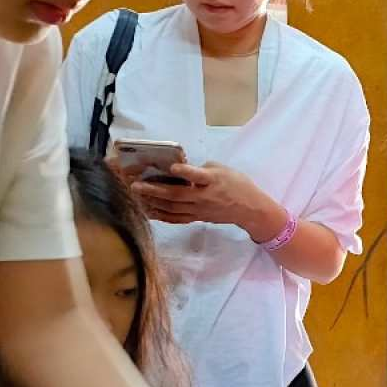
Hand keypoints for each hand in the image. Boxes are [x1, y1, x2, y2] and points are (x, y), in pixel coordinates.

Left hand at [131, 162, 280, 235]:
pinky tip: (149, 211)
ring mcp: (199, 209)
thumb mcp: (223, 169)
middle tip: (136, 185)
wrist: (249, 209)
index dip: (185, 172)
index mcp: (212, 181)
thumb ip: (202, 168)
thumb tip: (183, 170)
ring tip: (138, 197)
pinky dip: (162, 216)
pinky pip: (177, 218)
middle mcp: (204, 196)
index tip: (172, 167)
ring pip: (173, 208)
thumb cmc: (237, 184)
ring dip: (154, 202)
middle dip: (155, 190)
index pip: (197, 176)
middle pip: (177, 195)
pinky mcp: (197, 217)